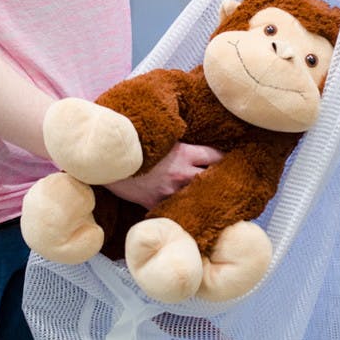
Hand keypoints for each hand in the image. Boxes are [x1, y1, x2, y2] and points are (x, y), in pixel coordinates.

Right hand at [105, 143, 222, 208]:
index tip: (232, 158)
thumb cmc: (132, 143)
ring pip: (197, 195)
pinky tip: (189, 209)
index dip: (226, 157)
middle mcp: (182, 174)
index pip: (217, 156)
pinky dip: (182, 207)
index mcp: (185, 153)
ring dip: (203, 193)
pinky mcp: (156, 203)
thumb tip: (194, 130)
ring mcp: (170, 191)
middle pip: (213, 177)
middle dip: (221, 177)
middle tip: (231, 179)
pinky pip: (175, 208)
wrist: (106, 161)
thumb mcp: (160, 135)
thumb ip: (179, 138)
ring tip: (214, 195)